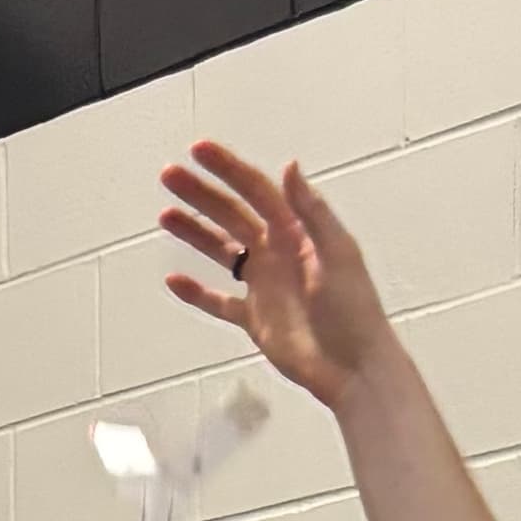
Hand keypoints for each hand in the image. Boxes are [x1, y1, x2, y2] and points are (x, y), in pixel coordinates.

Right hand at [160, 146, 391, 407]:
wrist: (354, 369)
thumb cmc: (354, 310)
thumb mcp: (338, 254)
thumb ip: (312, 211)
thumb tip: (289, 166)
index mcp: (297, 232)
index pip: (257, 191)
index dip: (228, 169)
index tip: (198, 151)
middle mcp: (277, 252)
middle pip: (232, 215)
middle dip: (201, 195)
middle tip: (169, 176)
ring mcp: (265, 285)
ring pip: (222, 252)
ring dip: (195, 233)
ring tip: (165, 215)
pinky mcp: (256, 320)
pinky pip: (220, 301)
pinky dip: (198, 293)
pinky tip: (173, 280)